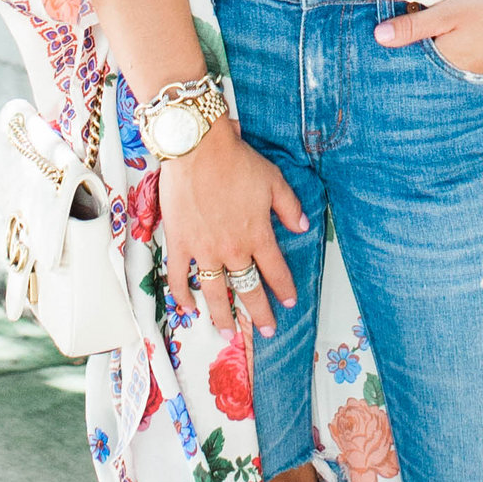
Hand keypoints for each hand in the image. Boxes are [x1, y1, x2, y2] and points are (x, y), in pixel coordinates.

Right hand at [160, 118, 306, 332]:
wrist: (197, 148)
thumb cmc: (237, 161)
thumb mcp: (273, 181)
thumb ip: (289, 207)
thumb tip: (303, 227)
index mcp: (258, 235)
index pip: (275, 271)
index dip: (284, 289)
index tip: (289, 302)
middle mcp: (232, 249)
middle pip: (248, 289)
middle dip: (259, 313)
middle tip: (265, 331)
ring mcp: (204, 250)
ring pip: (215, 293)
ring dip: (223, 316)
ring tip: (229, 333)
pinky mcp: (180, 244)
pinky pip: (180, 277)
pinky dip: (183, 296)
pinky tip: (190, 309)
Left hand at [375, 0, 482, 78]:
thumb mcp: (448, 13)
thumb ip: (414, 26)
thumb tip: (379, 37)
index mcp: (444, 62)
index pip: (412, 60)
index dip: (401, 48)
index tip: (387, 38)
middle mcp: (460, 72)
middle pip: (430, 63)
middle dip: (420, 51)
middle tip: (410, 31)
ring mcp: (479, 69)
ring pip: (449, 60)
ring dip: (441, 49)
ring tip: (437, 33)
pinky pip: (467, 58)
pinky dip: (461, 48)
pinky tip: (464, 35)